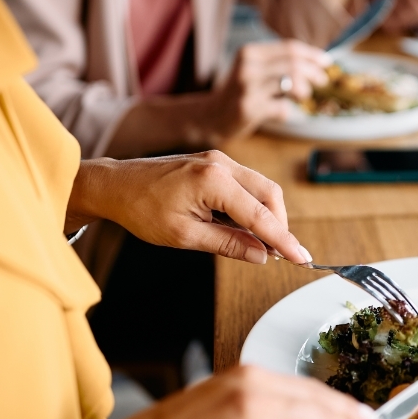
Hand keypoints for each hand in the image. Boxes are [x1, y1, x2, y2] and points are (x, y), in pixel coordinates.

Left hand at [69, 151, 309, 263]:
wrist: (116, 185)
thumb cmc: (142, 209)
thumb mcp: (184, 236)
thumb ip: (227, 244)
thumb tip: (260, 256)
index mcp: (213, 180)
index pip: (260, 216)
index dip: (283, 240)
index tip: (302, 259)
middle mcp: (221, 163)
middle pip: (270, 194)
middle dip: (279, 226)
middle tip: (279, 255)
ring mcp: (219, 159)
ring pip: (261, 187)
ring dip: (267, 216)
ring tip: (260, 245)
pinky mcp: (215, 162)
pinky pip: (246, 183)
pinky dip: (252, 206)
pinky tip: (244, 227)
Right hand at [210, 40, 330, 140]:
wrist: (210, 115)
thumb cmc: (240, 91)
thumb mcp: (254, 69)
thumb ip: (278, 63)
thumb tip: (316, 62)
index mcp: (250, 52)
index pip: (289, 48)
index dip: (312, 55)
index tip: (327, 62)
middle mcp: (248, 67)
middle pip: (294, 64)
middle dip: (314, 73)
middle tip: (322, 81)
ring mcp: (247, 88)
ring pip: (291, 84)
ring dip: (303, 91)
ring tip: (302, 96)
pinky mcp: (249, 109)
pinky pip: (282, 109)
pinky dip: (287, 111)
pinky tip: (279, 112)